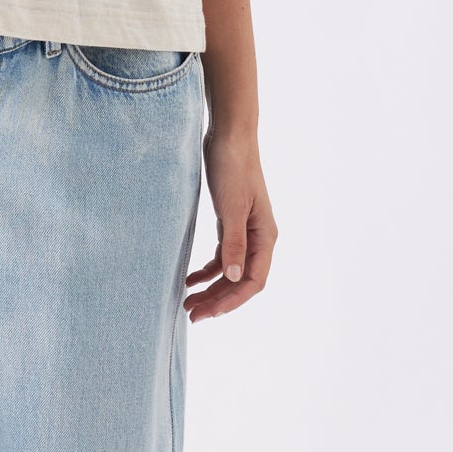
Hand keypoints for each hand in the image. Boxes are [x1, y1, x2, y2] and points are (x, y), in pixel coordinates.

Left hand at [186, 128, 275, 320]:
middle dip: (218, 300)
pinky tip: (189, 280)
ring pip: (229, 271)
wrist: (229, 136)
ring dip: (211, 289)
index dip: (232, 301)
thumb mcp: (231, 207)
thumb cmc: (233, 168)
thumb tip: (236, 278)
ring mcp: (244, 231)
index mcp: (265, 236)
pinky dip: (206, 270)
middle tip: (191, 315)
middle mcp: (258, 238)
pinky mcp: (230, 222)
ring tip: (187, 303)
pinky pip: (221, 256)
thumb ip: (233, 244)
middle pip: (240, 281)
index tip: (208, 313)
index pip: (253, 281)